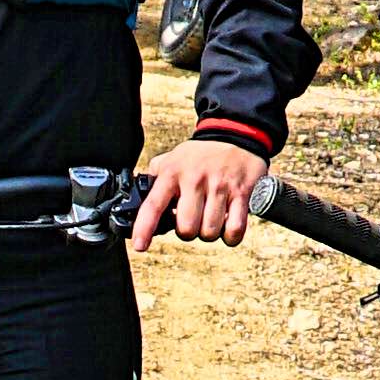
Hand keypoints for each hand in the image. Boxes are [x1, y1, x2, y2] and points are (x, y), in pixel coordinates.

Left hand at [133, 131, 263, 246]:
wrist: (236, 134)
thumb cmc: (200, 155)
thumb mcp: (173, 159)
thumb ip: (155, 178)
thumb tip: (138, 198)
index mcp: (173, 173)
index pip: (154, 205)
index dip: (144, 228)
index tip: (140, 246)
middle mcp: (194, 179)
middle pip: (186, 228)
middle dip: (188, 232)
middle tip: (192, 220)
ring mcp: (220, 186)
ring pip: (209, 231)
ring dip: (209, 233)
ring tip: (210, 220)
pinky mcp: (242, 193)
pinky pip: (235, 229)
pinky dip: (230, 236)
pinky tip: (227, 227)